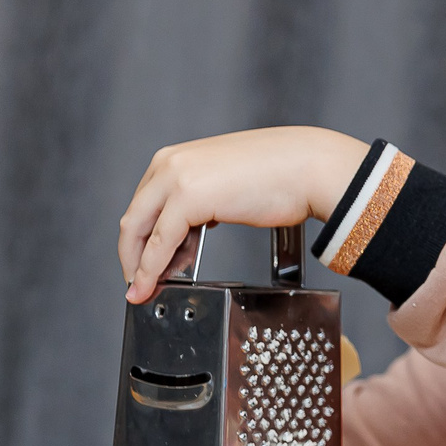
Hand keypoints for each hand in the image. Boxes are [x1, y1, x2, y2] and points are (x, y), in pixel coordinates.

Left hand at [117, 128, 370, 301]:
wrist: (311, 167)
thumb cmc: (284, 175)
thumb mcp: (227, 184)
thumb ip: (201, 201)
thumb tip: (189, 233)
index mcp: (179, 157)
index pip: (144, 203)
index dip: (141, 239)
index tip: (145, 261)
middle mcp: (170, 163)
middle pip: (134, 218)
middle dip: (134, 256)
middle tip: (138, 282)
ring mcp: (177, 178)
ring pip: (139, 231)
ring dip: (139, 265)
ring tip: (148, 287)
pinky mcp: (188, 197)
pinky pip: (160, 242)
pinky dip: (150, 267)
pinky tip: (152, 283)